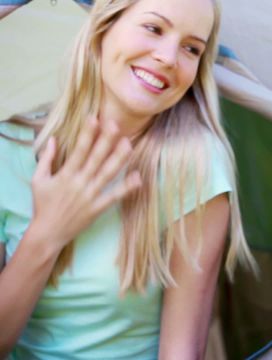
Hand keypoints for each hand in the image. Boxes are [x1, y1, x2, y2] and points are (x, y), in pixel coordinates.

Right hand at [28, 118, 140, 251]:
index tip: (95, 118)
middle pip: (96, 158)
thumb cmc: (43, 205)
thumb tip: (52, 139)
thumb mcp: (39, 180)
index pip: (79, 150)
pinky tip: (137, 177)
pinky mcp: (97, 208)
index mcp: (65, 174)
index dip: (87, 133)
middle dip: (106, 140)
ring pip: (107, 174)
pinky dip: (126, 188)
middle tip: (116, 124)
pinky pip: (114, 196)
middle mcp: (79, 182)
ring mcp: (90, 195)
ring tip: (129, 144)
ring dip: (118, 159)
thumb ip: (46, 159)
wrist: (48, 233)